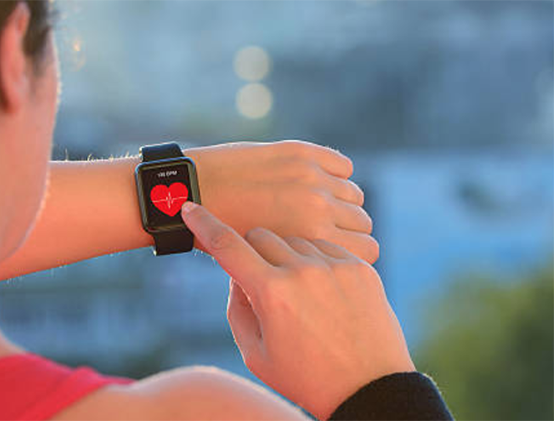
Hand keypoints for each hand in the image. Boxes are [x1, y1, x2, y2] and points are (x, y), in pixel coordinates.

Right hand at [181, 202, 414, 420]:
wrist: (369, 390)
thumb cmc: (307, 378)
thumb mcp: (255, 353)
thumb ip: (237, 308)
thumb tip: (237, 274)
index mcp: (272, 292)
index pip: (226, 245)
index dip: (203, 223)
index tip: (189, 208)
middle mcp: (304, 271)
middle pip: (260, 236)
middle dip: (251, 253)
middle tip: (261, 283)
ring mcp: (336, 266)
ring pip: (294, 239)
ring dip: (286, 257)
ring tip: (299, 295)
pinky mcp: (361, 268)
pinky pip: (326, 247)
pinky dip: (315, 261)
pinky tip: (322, 292)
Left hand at [186, 140, 377, 263]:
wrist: (190, 192)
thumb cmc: (218, 242)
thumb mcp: (263, 270)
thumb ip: (300, 269)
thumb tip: (327, 273)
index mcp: (311, 242)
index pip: (368, 250)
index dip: (352, 255)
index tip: (334, 256)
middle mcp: (318, 208)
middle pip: (363, 222)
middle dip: (346, 230)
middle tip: (320, 233)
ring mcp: (311, 177)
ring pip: (355, 194)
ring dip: (340, 202)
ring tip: (313, 210)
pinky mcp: (303, 152)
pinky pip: (343, 166)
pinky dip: (335, 175)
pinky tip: (314, 185)